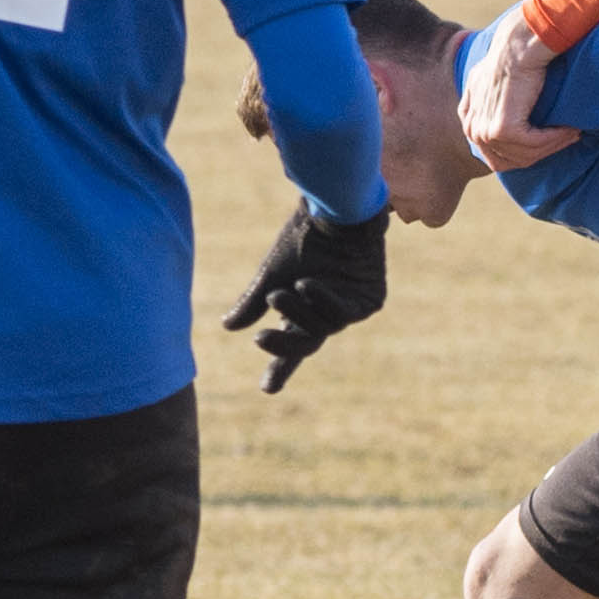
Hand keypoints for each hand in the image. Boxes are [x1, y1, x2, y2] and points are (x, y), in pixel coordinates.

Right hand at [224, 201, 391, 394]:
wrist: (332, 207)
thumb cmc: (303, 237)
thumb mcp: (272, 274)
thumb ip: (253, 302)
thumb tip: (227, 327)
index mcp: (304, 309)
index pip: (291, 345)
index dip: (280, 368)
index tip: (267, 390)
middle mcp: (328, 312)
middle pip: (306, 343)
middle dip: (282, 344)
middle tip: (259, 340)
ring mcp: (350, 306)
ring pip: (323, 328)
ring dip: (298, 313)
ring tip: (281, 292)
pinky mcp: (370, 299)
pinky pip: (344, 312)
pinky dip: (324, 301)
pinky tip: (309, 284)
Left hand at [461, 17, 579, 172]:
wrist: (518, 47)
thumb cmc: (512, 60)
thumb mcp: (491, 83)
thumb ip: (490, 104)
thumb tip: (510, 117)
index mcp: (469, 123)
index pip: (498, 155)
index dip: (528, 152)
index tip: (553, 139)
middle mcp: (473, 130)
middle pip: (512, 159)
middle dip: (543, 151)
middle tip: (569, 137)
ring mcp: (486, 132)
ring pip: (526, 155)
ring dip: (554, 144)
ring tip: (573, 132)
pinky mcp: (504, 130)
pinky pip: (535, 145)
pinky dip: (556, 139)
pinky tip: (570, 129)